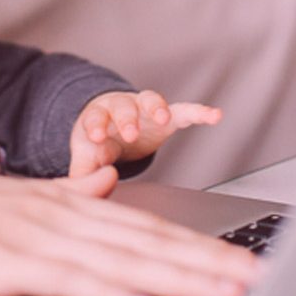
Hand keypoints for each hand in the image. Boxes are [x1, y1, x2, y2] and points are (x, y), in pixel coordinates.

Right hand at [0, 167, 261, 295]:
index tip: (241, 264)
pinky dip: (111, 293)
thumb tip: (103, 198)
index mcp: (65, 202)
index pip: (146, 227)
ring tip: (226, 293)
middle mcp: (60, 213)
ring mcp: (36, 234)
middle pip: (149, 241)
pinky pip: (71, 280)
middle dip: (208, 263)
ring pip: (125, 259)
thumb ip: (63, 209)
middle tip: (258, 279)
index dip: (198, 246)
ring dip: (180, 277)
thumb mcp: (13, 208)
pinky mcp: (9, 260)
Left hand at [69, 90, 221, 177]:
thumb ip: (82, 176)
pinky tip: (215, 116)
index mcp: (98, 118)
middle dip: (127, 119)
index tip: (96, 137)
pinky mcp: (167, 116)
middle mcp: (121, 108)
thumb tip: (80, 195)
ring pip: (150, 100)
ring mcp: (144, 110)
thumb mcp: (86, 159)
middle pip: (123, 106)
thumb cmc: (97, 144)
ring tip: (162, 117)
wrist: (111, 128)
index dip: (95, 125)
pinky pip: (185, 110)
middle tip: (130, 133)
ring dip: (156, 107)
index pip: (94, 117)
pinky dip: (199, 112)